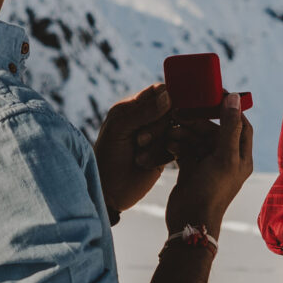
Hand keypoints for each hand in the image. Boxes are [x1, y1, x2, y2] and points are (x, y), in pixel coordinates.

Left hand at [94, 80, 171, 218]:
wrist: (108, 192)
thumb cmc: (107, 157)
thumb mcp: (120, 130)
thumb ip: (144, 112)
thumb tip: (169, 95)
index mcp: (131, 107)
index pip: (158, 91)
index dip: (167, 98)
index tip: (169, 109)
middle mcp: (146, 119)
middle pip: (170, 111)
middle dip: (157, 127)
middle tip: (139, 141)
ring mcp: (156, 137)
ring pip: (174, 130)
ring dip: (157, 144)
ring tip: (138, 155)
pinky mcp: (164, 154)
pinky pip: (175, 147)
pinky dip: (160, 155)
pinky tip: (143, 164)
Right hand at [167, 93, 252, 234]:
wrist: (189, 221)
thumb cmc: (211, 191)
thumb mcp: (223, 157)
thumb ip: (229, 127)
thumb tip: (235, 97)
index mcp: (241, 157)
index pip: (240, 124)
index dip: (229, 109)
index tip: (213, 95)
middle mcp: (227, 160)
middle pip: (215, 130)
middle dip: (199, 122)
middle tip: (181, 114)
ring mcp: (208, 165)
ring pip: (198, 139)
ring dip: (185, 133)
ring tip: (172, 131)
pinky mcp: (192, 170)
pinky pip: (186, 149)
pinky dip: (178, 144)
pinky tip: (168, 142)